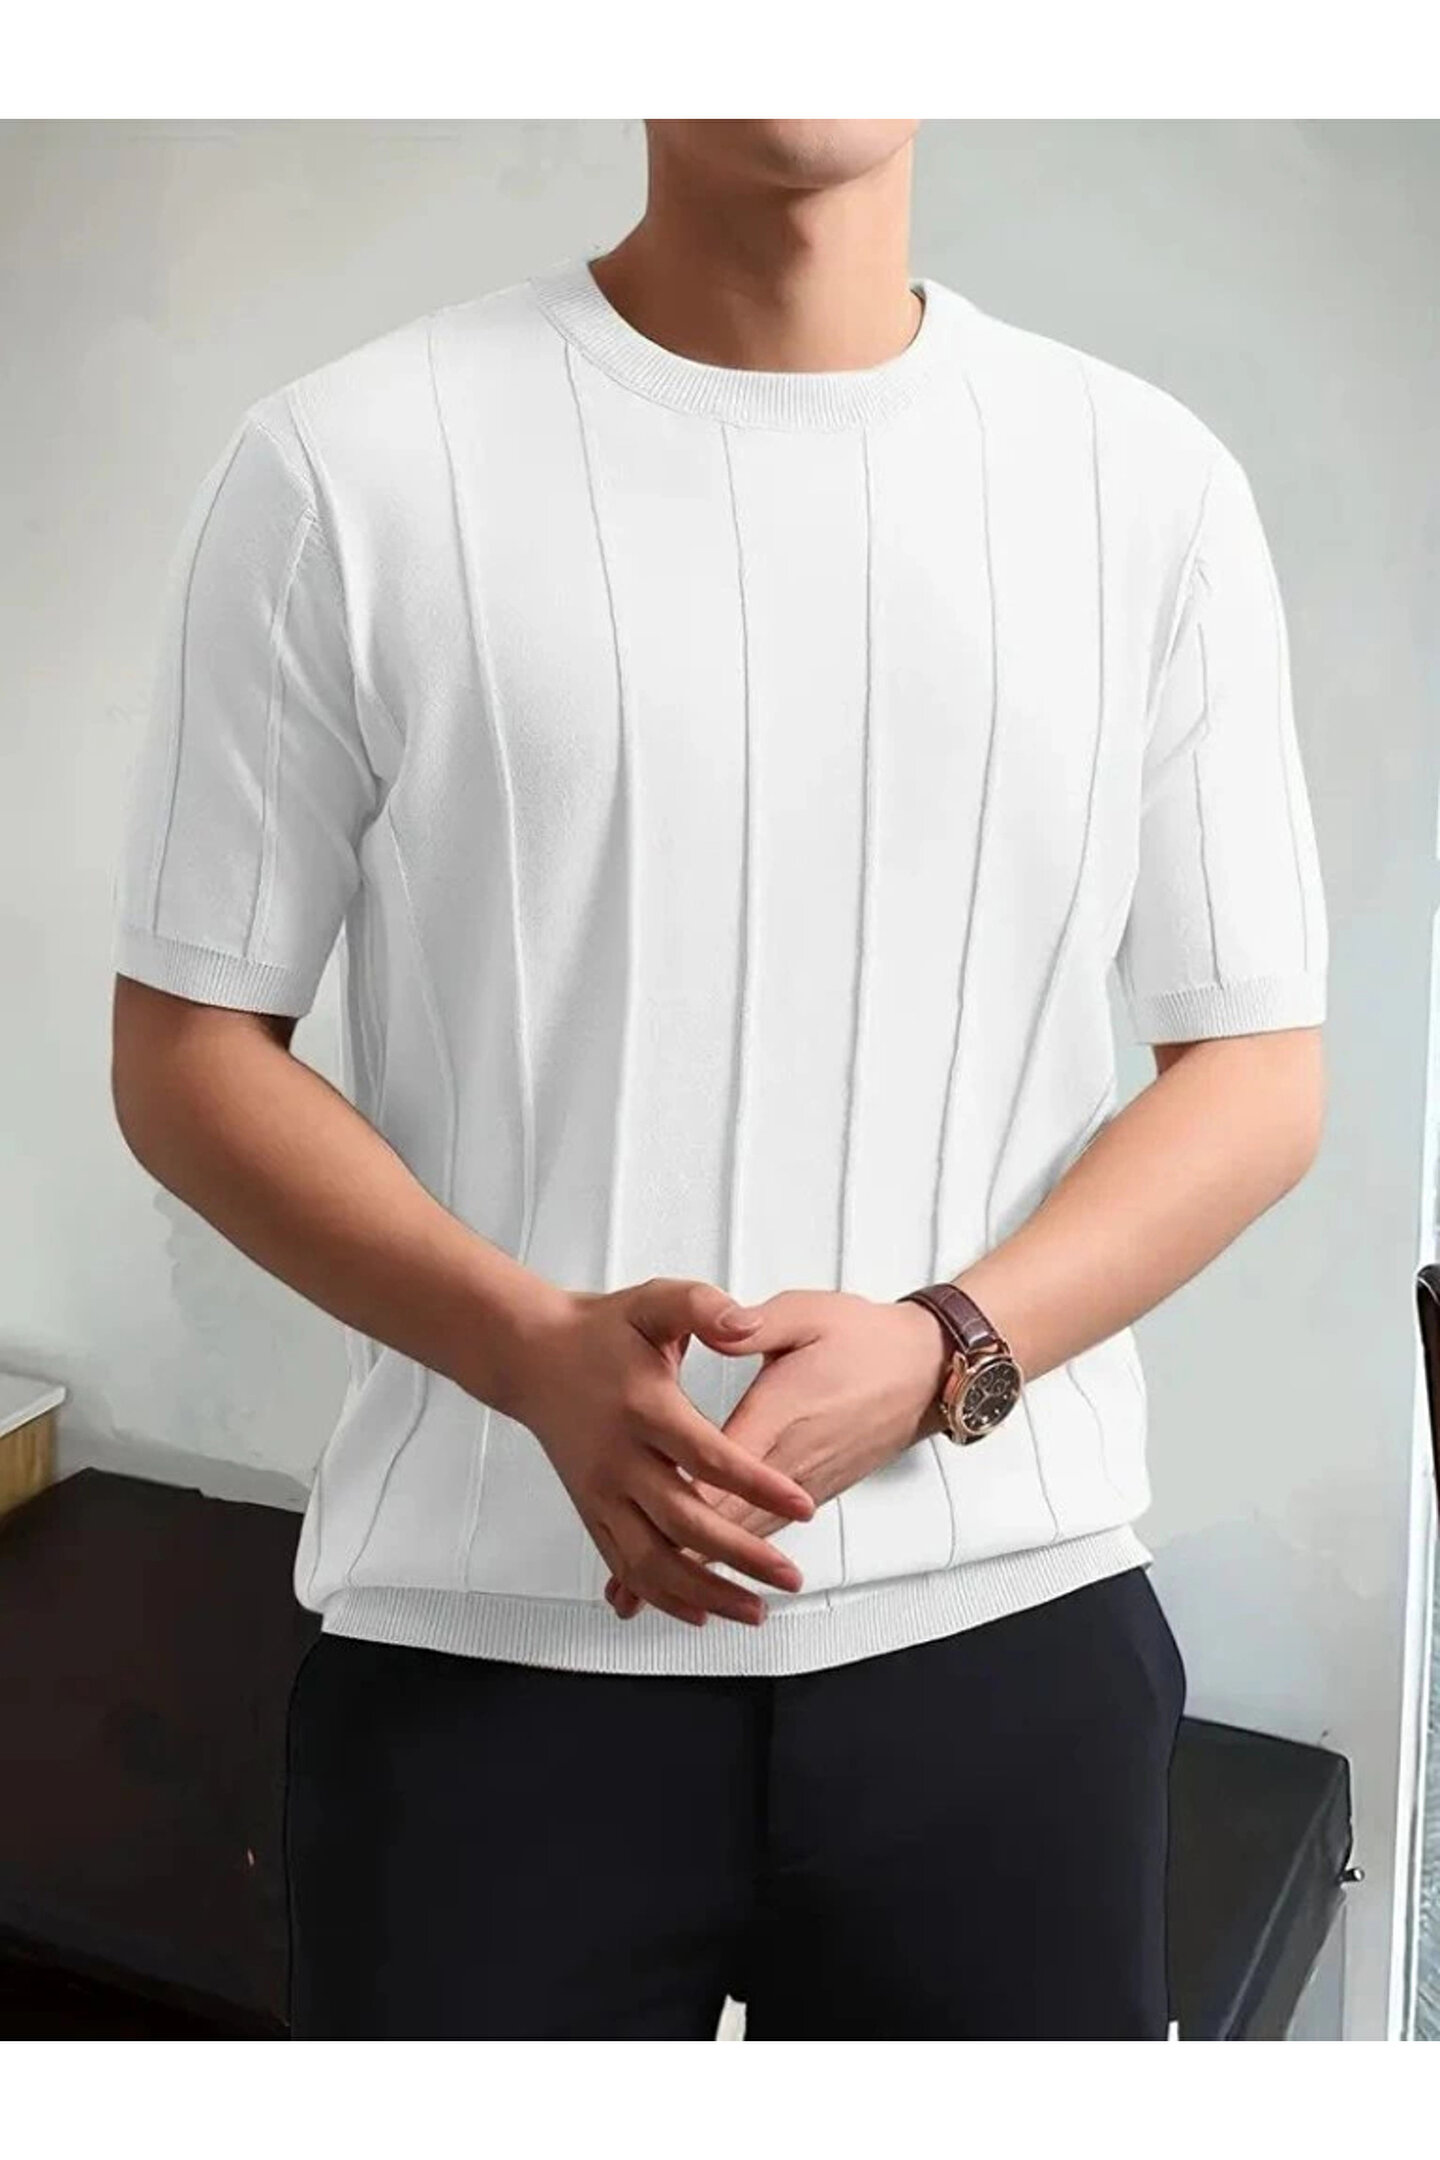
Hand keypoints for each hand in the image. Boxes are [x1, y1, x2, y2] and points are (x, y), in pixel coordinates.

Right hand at [512, 1276, 816, 1628]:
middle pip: (683, 1522)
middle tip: (790, 1575)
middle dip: (741, 1556)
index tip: (803, 1507)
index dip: (758, 1484)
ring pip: (652, 1561)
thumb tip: (746, 1324)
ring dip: (705, 1592)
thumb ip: (704, 1307)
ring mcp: (600, 1492)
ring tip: (755, 1610)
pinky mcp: (590, 1511)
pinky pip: (625, 1566)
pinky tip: (701, 1612)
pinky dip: (662, 1597)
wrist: (530, 1356)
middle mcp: (619, 1459)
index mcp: (644, 1408)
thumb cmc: (600, 1330)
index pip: (707, 1455)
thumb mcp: (655, 1302)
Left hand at [605, 1289, 949, 1618]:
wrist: (928, 1371)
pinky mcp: (814, 1492)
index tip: (631, 1521)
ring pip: (745, 1538)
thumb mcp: (807, 1315)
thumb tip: (720, 1325)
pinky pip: (766, 1534)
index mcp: (781, 1414)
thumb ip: (756, 1325)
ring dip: (697, 1568)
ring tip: (648, 1599)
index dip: (676, 1498)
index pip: (721, 1471)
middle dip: (671, 1554)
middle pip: (725, 1521)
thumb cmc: (866, 1339)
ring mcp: (805, 1484)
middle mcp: (792, 1462)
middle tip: (623, 1591)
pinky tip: (701, 1572)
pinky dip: (728, 1558)